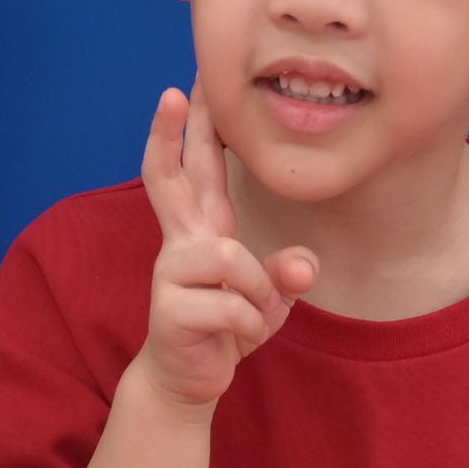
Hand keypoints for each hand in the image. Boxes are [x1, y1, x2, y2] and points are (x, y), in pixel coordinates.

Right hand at [130, 89, 315, 415]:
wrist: (187, 381)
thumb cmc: (227, 328)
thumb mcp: (269, 298)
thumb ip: (286, 275)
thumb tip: (303, 265)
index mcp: (202, 231)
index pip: (193, 170)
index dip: (190, 130)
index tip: (188, 86)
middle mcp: (181, 244)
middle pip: (165, 178)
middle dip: (171, 134)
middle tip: (172, 94)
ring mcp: (169, 275)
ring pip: (230, 258)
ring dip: (258, 292)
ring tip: (256, 314)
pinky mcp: (169, 310)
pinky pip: (233, 307)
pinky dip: (253, 326)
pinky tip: (242, 339)